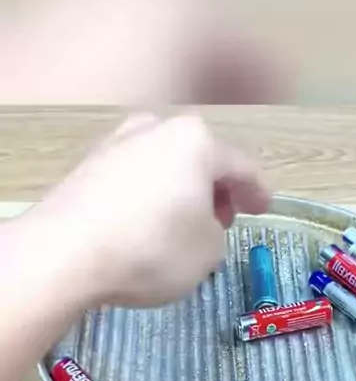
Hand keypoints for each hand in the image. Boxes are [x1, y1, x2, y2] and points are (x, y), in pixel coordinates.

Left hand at [32, 113, 269, 307]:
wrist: (66, 252)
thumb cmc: (152, 248)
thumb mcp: (208, 251)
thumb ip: (216, 232)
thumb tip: (200, 225)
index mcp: (197, 141)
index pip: (242, 166)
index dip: (258, 190)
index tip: (263, 207)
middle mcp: (157, 128)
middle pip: (200, 157)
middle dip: (216, 188)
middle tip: (224, 218)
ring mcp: (117, 142)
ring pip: (165, 164)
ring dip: (180, 190)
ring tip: (183, 224)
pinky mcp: (88, 165)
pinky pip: (134, 177)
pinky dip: (149, 195)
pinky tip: (146, 223)